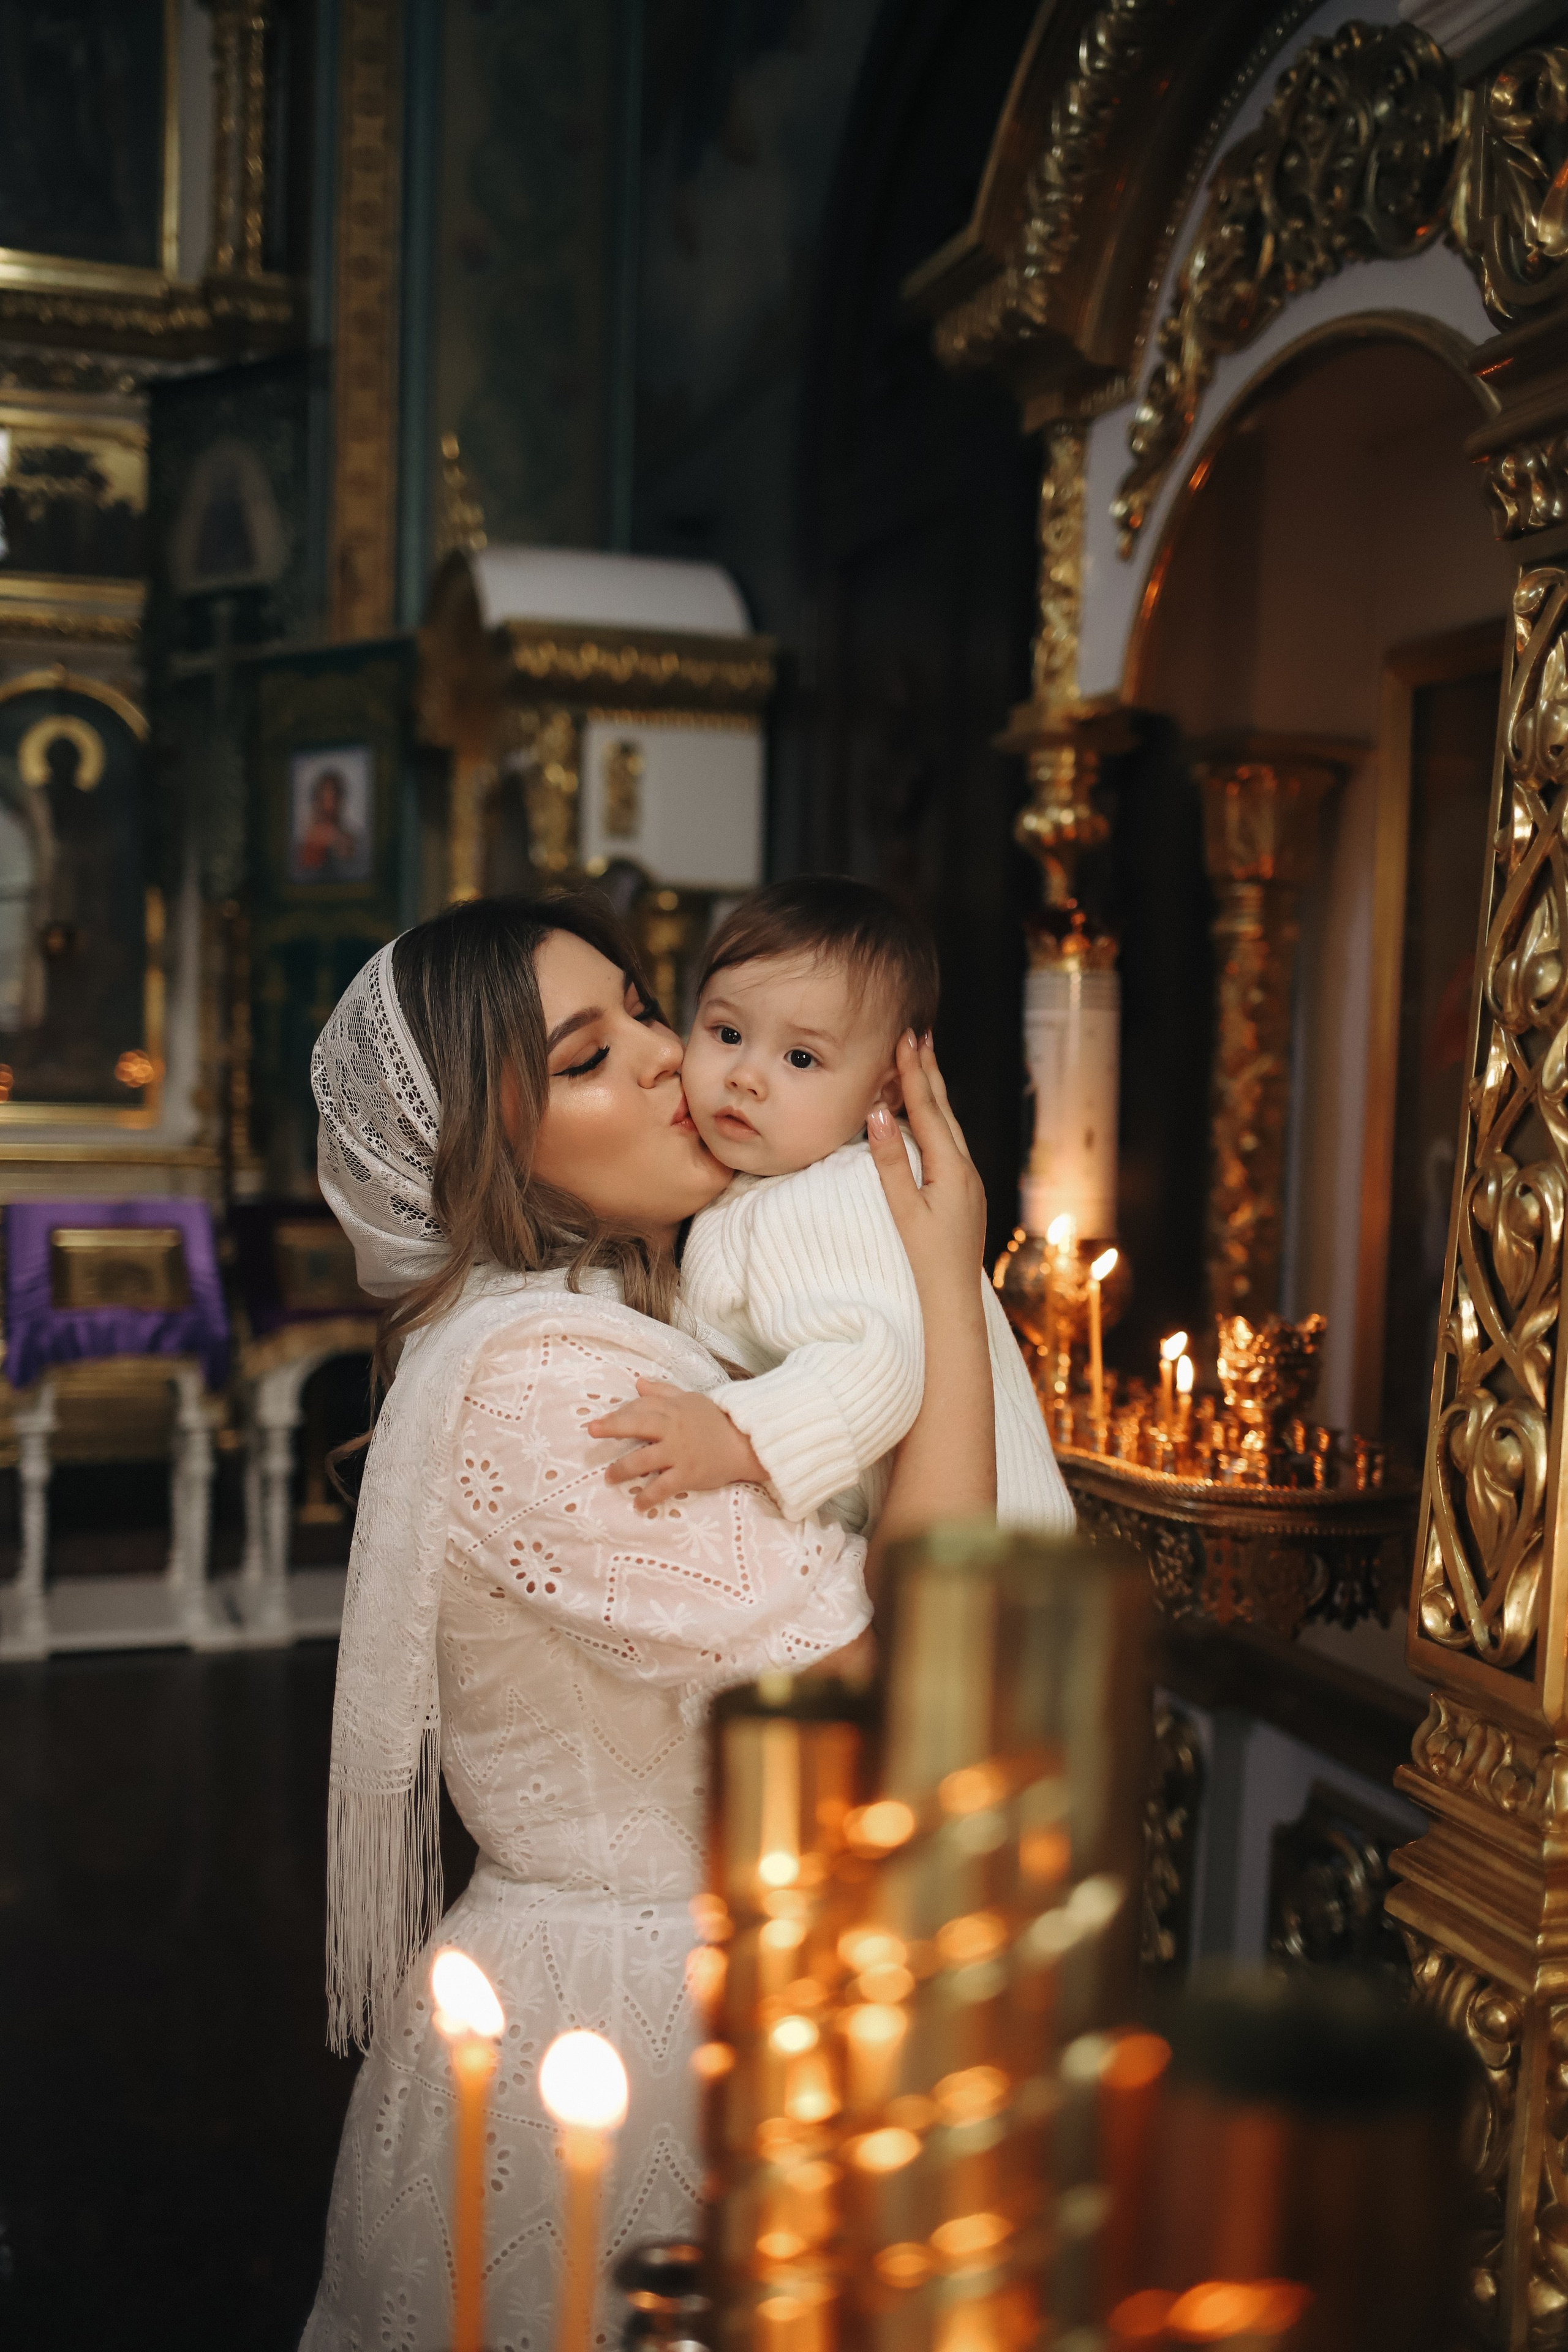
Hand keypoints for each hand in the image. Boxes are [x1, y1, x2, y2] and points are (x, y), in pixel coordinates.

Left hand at [586, 1379, 767, 1509]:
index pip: (641, 1406)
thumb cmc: (715, 1422)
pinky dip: (648, 1497)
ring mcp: (679, 1453)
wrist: (745, 1445)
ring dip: (623, 1469)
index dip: (620, 1413)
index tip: (601, 1421)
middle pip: (638, 1424)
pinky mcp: (687, 1475)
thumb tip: (638, 1383)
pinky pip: (663, 1487)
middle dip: (613, 1427)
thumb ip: (663, 1392)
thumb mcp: (691, 1400)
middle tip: (591, 1430)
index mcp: (673, 1409)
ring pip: (644, 1459)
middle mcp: (673, 1429)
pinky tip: (638, 1504)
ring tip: (609, 1476)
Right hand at [866, 1034, 987, 1301]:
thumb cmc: (925, 1260)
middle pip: (945, 1111)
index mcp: (951, 1169)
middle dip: (929, 1072)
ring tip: (923, 1064)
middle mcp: (966, 1170)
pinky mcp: (965, 1195)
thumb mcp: (902, 1209)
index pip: (929, 1109)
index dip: (914, 1072)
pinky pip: (949, 1145)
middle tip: (918, 1035)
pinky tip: (928, 1119)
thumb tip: (879, 1113)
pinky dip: (936, 1121)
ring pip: (949, 1127)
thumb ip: (891, 1160)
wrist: (953, 1303)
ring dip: (934, 1094)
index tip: (906, 1038)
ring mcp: (969, 1183)